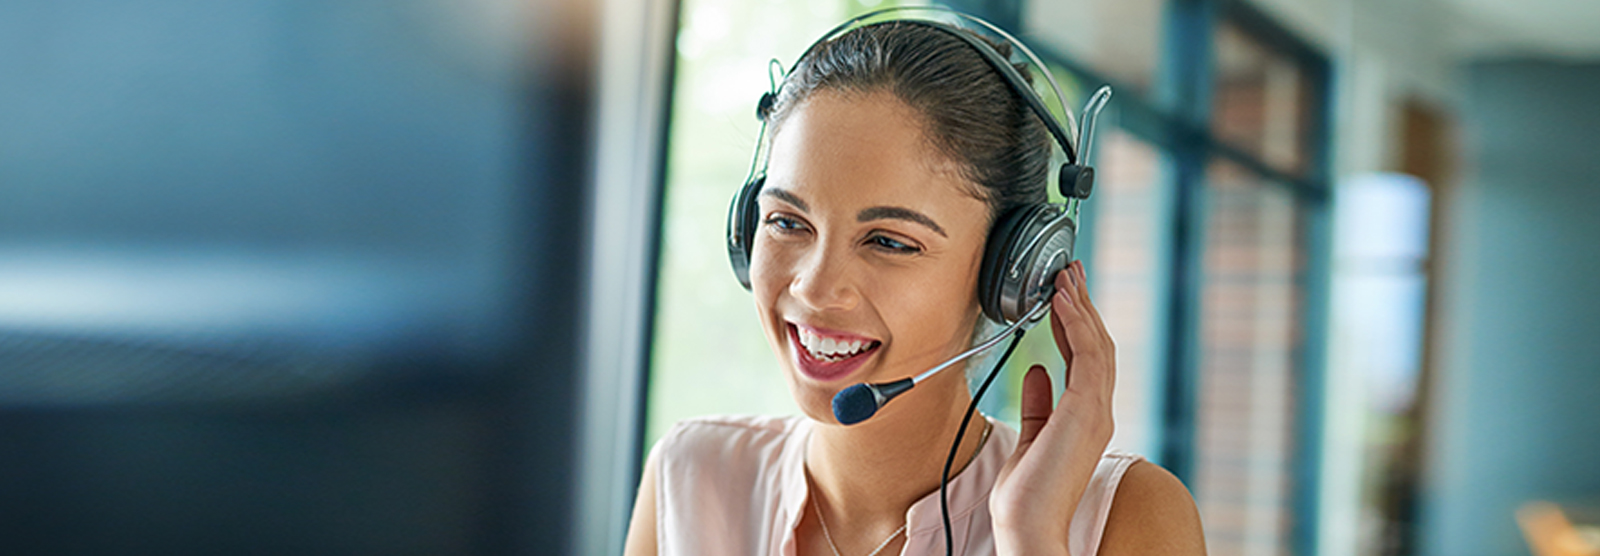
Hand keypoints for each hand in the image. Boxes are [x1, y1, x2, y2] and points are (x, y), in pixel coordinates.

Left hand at [990, 260, 1115, 555]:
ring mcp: (1096, 410)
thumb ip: (1037, 403)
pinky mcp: (1086, 410)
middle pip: (1097, 344)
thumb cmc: (1027, 493)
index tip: (1063, 295)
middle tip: (1069, 272)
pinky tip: (1062, 301)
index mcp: (1085, 417)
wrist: (1028, 523)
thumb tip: (1037, 370)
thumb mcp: (1030, 436)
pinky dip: (1075, 324)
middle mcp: (1097, 410)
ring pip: (1096, 344)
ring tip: (1065, 276)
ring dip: (1080, 306)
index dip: (1076, 322)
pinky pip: (1087, 356)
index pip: (1086, 359)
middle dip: (1082, 305)